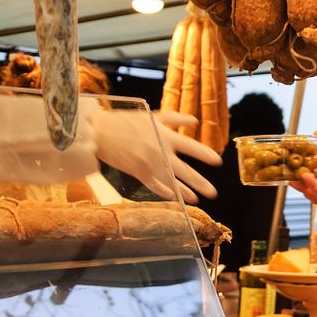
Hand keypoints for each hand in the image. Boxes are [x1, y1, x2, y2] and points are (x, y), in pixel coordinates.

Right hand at [92, 109, 221, 203]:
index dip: (205, 155)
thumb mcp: (152, 116)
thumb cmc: (125, 121)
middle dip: (200, 183)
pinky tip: (173, 196)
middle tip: (213, 193)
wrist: (98, 132)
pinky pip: (154, 186)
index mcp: (165, 136)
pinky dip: (164, 191)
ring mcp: (149, 165)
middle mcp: (160, 153)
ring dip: (184, 192)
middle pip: (185, 172)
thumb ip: (175, 118)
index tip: (217, 161)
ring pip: (171, 182)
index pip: (191, 147)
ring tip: (196, 200)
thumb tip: (195, 121)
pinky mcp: (138, 173)